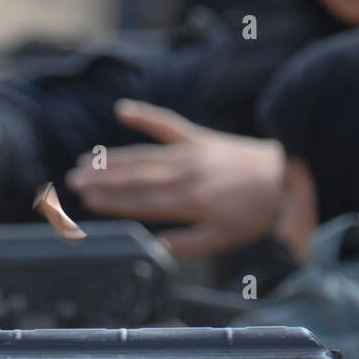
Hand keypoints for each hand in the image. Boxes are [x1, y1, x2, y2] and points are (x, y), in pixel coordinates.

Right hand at [64, 99, 284, 257]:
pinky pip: (169, 125)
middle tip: (73, 182)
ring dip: (112, 159)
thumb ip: (187, 245)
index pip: (142, 202)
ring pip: (144, 156)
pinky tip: (123, 110)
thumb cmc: (255, 213)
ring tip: (85, 162)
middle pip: (136, 178)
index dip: (113, 202)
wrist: (286, 177)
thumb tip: (155, 248)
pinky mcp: (200, 138)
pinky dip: (145, 117)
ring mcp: (191, 153)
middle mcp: (186, 174)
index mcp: (190, 202)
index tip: (87, 202)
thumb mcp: (224, 239)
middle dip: (102, 180)